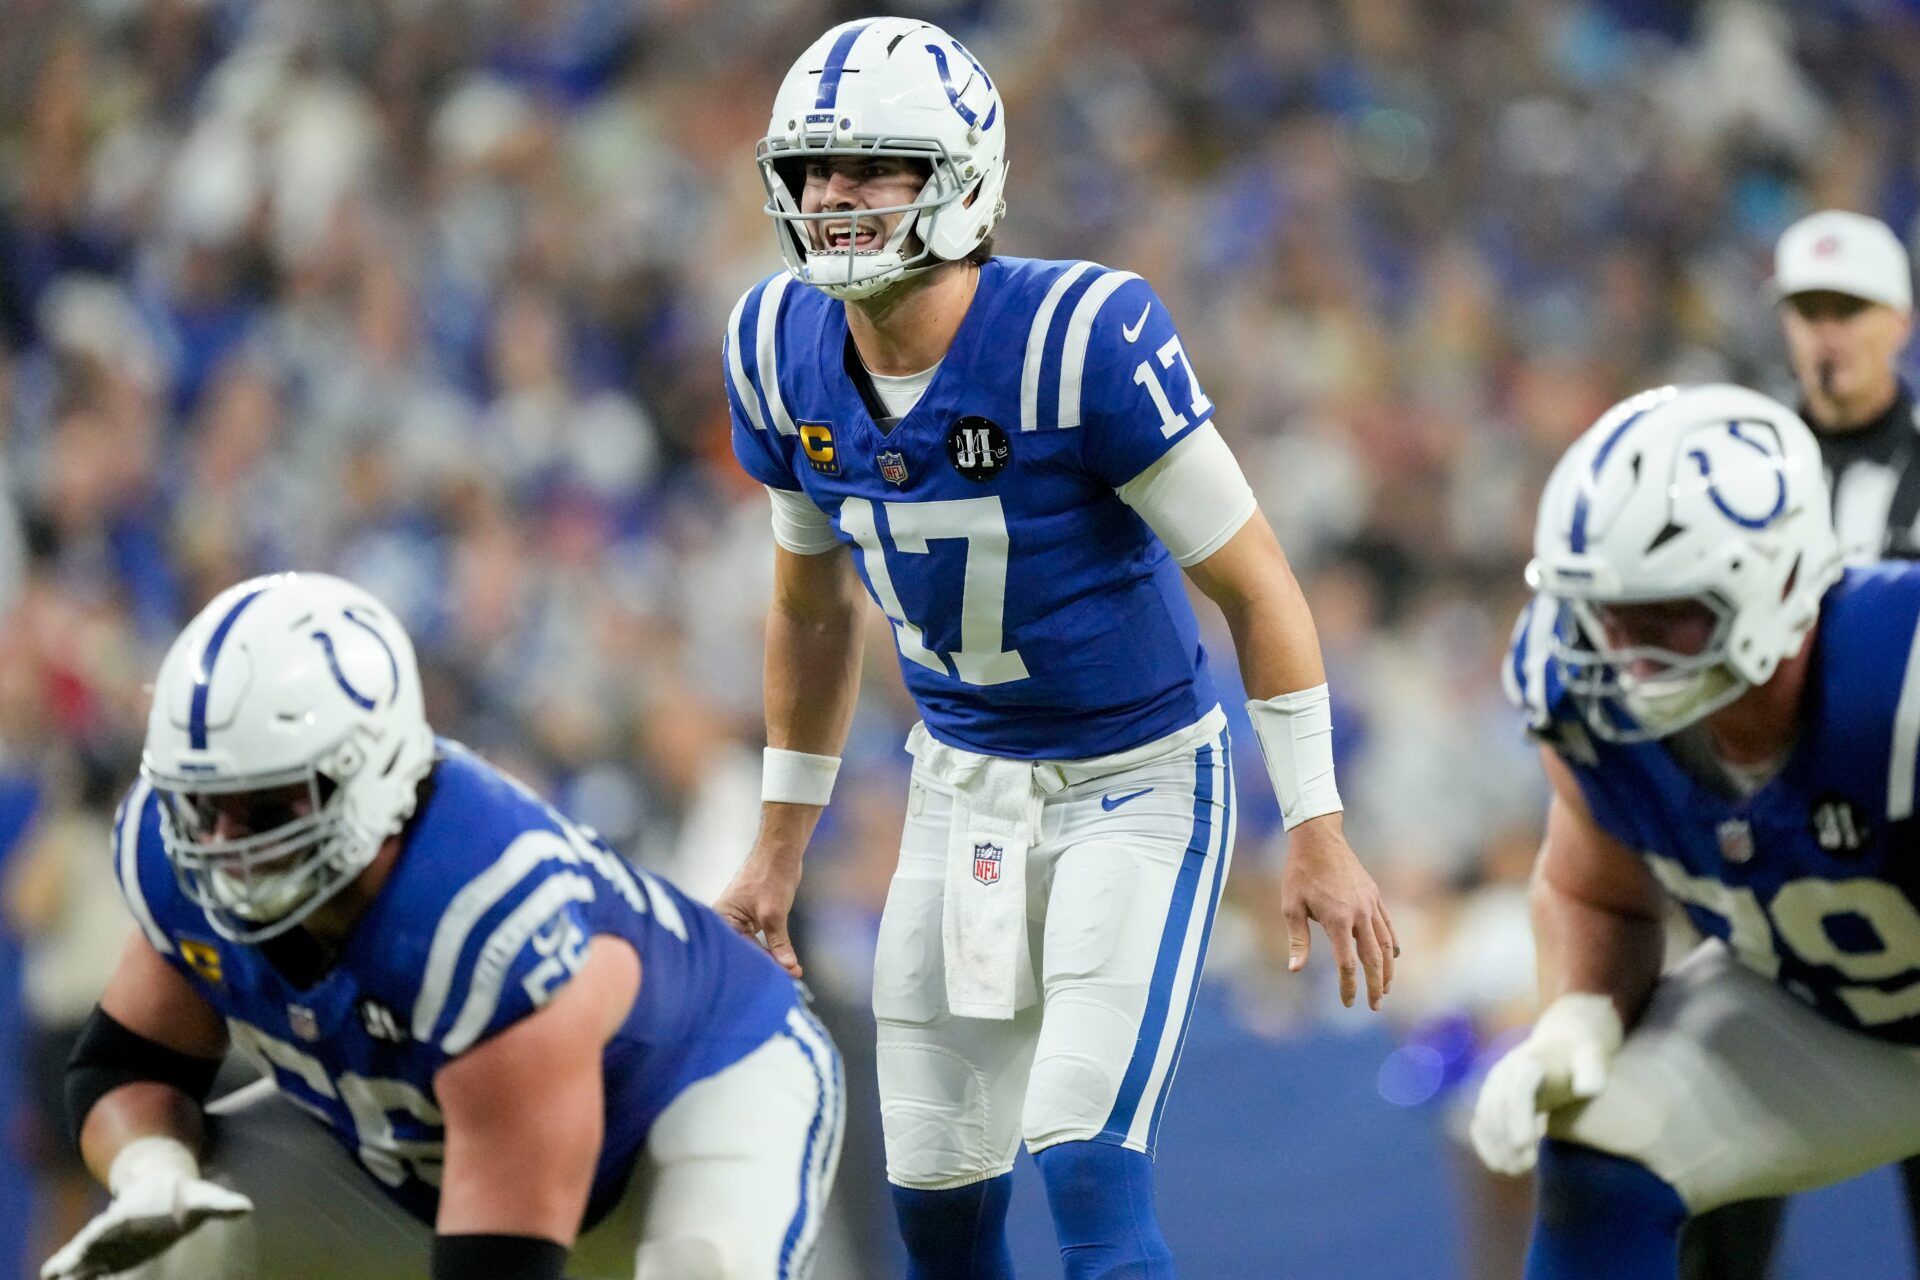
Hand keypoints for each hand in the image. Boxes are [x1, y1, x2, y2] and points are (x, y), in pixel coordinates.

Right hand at [43, 1137, 251, 1279]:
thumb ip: (220, 1204)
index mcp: (135, 1213)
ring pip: (81, 1254)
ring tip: (51, 1274)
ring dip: (68, 1264)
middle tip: (75, 1258)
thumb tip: (247, 1207)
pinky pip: (77, 1262)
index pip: (120, 1221)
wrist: (162, 1191)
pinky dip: (63, 1267)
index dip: (111, 1225)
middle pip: (94, 1239)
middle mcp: (116, 1227)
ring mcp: (105, 1241)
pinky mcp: (102, 1253)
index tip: (102, 1228)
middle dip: (84, 1249)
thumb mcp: (202, 1199)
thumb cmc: (183, 1197)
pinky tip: (49, 1276)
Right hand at [713, 845, 804, 977]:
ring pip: (753, 949)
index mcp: (722, 919)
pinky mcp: (751, 921)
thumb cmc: (770, 876)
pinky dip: (772, 951)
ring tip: (791, 973)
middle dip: (766, 966)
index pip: (740, 950)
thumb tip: (788, 968)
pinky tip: (785, 963)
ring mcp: (739, 922)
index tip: (780, 979)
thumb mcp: (774, 914)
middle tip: (788, 979)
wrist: (780, 853)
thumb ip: (779, 943)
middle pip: (744, 952)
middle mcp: (726, 923)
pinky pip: (760, 942)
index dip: (761, 965)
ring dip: (771, 960)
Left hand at [1279, 814, 1396, 1008]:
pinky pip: (1388, 925)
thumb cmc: (1299, 873)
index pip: (1348, 963)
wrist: (1318, 838)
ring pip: (1386, 944)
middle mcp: (1360, 914)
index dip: (1349, 986)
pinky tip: (1392, 957)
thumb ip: (1298, 940)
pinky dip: (1391, 944)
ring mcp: (1370, 904)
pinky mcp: (1374, 895)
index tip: (1348, 1004)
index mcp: (1337, 919)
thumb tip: (1295, 970)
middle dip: (1375, 986)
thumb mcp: (1291, 906)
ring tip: (1385, 989)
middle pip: (1374, 959)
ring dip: (1387, 970)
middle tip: (1375, 1006)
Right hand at [1470, 993, 1624, 1175]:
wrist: (1559, 1046)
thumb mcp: (1592, 1057)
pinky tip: (1503, 1165)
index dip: (1518, 1118)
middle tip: (1526, 1167)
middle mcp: (1504, 1074)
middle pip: (1496, 1109)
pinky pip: (1480, 1125)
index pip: (1518, 1091)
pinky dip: (1487, 1146)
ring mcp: (1494, 1087)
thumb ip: (1592, 1070)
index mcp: (1529, 1063)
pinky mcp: (1490, 1100)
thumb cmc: (1580, 1057)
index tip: (1525, 1145)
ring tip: (1516, 1170)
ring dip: (1496, 1147)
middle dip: (1506, 1140)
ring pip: (1484, 1120)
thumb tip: (1587, 1089)